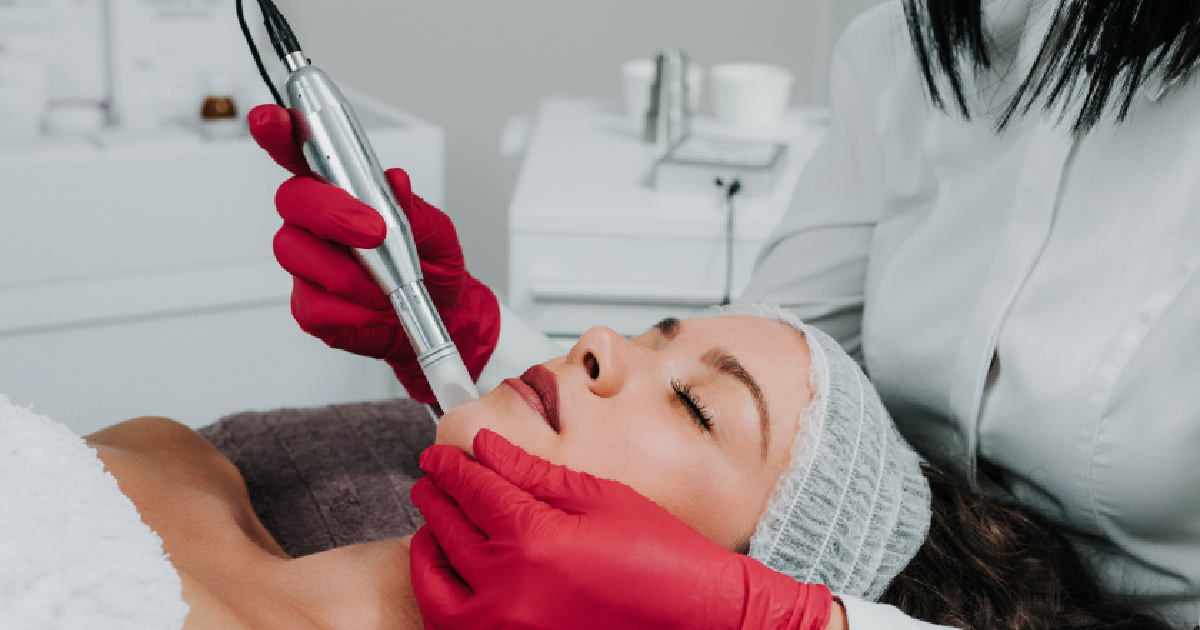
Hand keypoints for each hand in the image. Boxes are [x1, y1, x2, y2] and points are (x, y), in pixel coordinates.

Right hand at [247, 104, 500, 403]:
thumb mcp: (437, 232)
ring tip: (385, 284)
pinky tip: (373, 309)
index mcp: (343, 190)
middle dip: (331, 213)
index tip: (271, 118)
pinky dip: (351, 310)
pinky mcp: (308, 304)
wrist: (442, 314)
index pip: (301, 152)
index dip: (279, 131)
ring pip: (296, 252)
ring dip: (348, 271)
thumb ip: (413, 207)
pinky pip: (312, 304)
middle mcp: (316, 222)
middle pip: (292, 199)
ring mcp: (307, 262)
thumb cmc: (433, 265)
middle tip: (373, 232)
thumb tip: (395, 181)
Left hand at [408, 429, 834, 629]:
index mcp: (532, 539)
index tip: (437, 457)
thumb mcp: (597, 498)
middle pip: (449, 532)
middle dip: (435, 500)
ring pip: (438, 587)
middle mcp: (510, 590)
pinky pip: (456, 626)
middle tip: (430, 480)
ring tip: (431, 528)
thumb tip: (487, 449)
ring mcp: (507, 629)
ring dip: (428, 551)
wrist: (695, 614)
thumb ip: (532, 474)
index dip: (451, 468)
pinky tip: (450, 578)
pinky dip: (443, 599)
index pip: (472, 491)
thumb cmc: (660, 558)